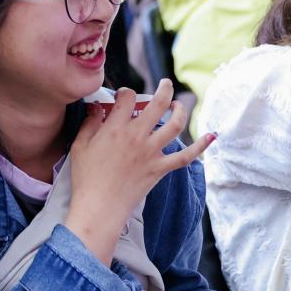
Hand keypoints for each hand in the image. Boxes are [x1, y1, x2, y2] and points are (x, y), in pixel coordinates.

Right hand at [67, 81, 213, 264]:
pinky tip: (210, 136)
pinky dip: (200, 146)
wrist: (99, 207)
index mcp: (115, 128)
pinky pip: (186, 156)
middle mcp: (137, 136)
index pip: (127, 98)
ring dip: (180, 110)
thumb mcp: (80, 145)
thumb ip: (89, 123)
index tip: (123, 97)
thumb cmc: (86, 177)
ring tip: (178, 104)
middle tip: (165, 84)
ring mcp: (151, 152)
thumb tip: (96, 108)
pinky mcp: (160, 169)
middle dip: (163, 89)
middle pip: (157, 104)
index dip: (126, 92)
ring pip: (175, 125)